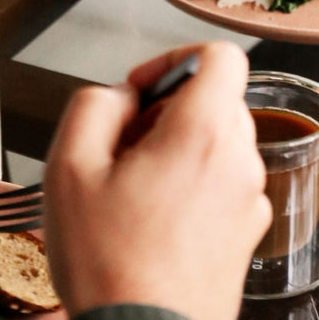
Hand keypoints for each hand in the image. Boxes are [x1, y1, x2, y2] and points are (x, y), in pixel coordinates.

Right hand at [43, 41, 270, 319]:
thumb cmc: (108, 263)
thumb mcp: (69, 165)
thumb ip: (94, 104)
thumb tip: (122, 97)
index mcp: (202, 133)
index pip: (220, 56)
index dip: (174, 59)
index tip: (142, 90)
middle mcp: (239, 161)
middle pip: (214, 99)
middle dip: (167, 108)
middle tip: (124, 145)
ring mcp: (249, 200)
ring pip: (218, 140)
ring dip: (178, 145)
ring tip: (135, 188)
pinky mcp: (247, 233)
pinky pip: (223, 180)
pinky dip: (193, 180)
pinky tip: (155, 216)